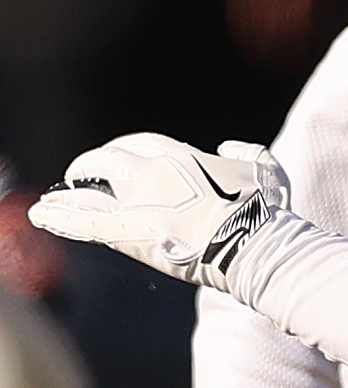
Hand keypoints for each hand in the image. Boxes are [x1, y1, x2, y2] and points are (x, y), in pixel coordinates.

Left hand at [31, 133, 289, 288]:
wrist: (254, 244)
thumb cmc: (266, 212)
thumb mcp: (267, 172)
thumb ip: (248, 153)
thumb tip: (229, 146)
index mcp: (184, 157)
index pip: (143, 143)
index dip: (126, 149)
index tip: (119, 157)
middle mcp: (154, 173)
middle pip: (109, 159)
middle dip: (91, 164)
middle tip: (82, 174)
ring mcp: (138, 201)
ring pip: (90, 187)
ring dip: (70, 191)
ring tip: (55, 196)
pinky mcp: (127, 230)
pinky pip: (83, 220)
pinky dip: (59, 216)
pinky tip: (40, 213)